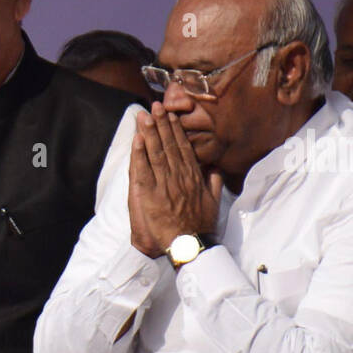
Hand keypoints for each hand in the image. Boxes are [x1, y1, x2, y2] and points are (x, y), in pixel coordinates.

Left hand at [128, 103, 222, 258]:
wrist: (190, 245)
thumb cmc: (201, 227)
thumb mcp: (214, 202)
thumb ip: (214, 183)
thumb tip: (215, 168)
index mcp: (193, 177)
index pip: (183, 148)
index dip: (176, 130)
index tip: (172, 115)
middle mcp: (179, 176)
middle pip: (169, 145)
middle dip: (162, 124)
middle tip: (156, 106)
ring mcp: (164, 184)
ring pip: (156, 153)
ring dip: (150, 132)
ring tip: (145, 115)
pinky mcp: (151, 194)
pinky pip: (143, 169)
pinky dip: (140, 153)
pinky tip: (138, 138)